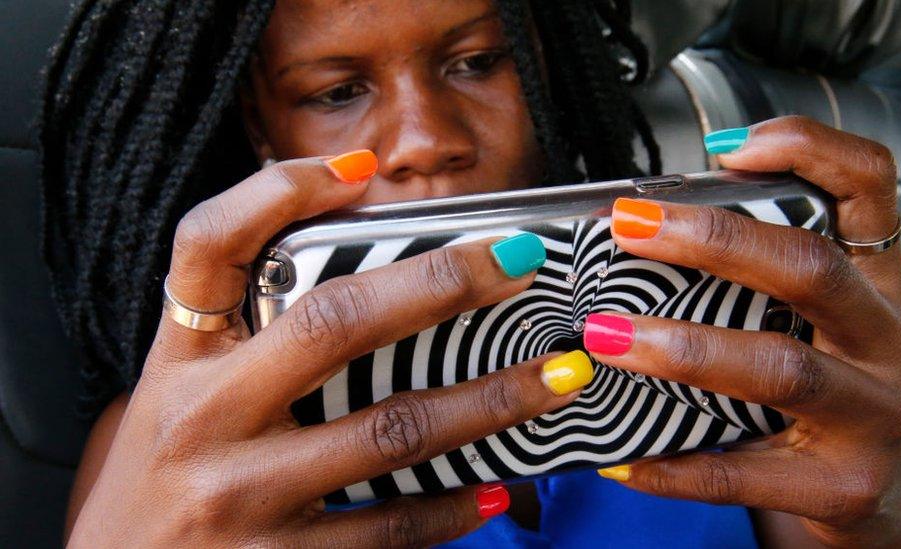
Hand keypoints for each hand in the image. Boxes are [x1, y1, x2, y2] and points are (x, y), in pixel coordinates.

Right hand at [67, 152, 590, 547]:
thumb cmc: (155, 481)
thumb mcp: (174, 393)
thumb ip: (242, 336)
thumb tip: (359, 271)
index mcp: (180, 361)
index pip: (210, 246)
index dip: (280, 191)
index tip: (359, 165)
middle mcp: (206, 417)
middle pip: (334, 323)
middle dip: (439, 283)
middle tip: (515, 259)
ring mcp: (245, 494)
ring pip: (392, 430)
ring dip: (489, 400)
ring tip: (554, 376)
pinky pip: (390, 528)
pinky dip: (453, 505)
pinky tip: (498, 484)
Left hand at [585, 116, 900, 546]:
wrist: (871, 498)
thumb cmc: (820, 394)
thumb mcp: (808, 323)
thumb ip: (751, 279)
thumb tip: (638, 230)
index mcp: (874, 284)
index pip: (869, 189)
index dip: (809, 152)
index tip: (728, 147)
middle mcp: (884, 341)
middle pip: (810, 269)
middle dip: (716, 241)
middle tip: (631, 227)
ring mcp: (871, 416)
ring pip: (779, 368)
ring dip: (683, 348)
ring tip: (607, 336)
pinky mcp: (843, 487)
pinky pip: (744, 474)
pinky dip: (676, 465)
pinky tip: (621, 457)